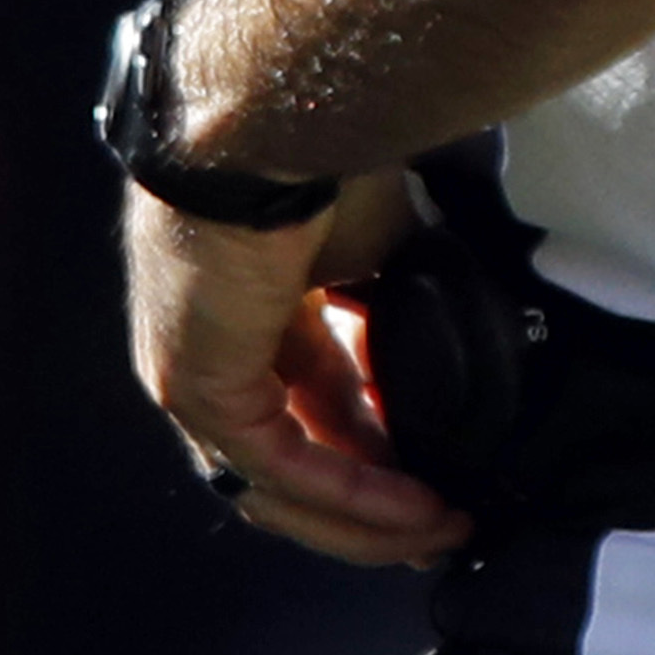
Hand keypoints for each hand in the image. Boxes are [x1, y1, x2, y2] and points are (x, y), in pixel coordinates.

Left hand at [123, 176, 471, 567]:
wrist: (272, 124)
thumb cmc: (321, 155)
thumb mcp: (383, 253)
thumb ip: (401, 313)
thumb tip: (458, 349)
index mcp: (255, 302)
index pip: (314, 405)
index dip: (382, 455)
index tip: (446, 483)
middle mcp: (217, 342)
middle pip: (296, 459)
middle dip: (377, 507)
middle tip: (445, 529)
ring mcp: (196, 369)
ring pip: (283, 483)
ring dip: (370, 518)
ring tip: (442, 529)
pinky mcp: (198, 387)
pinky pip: (283, 468)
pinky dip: (354, 496)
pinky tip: (416, 507)